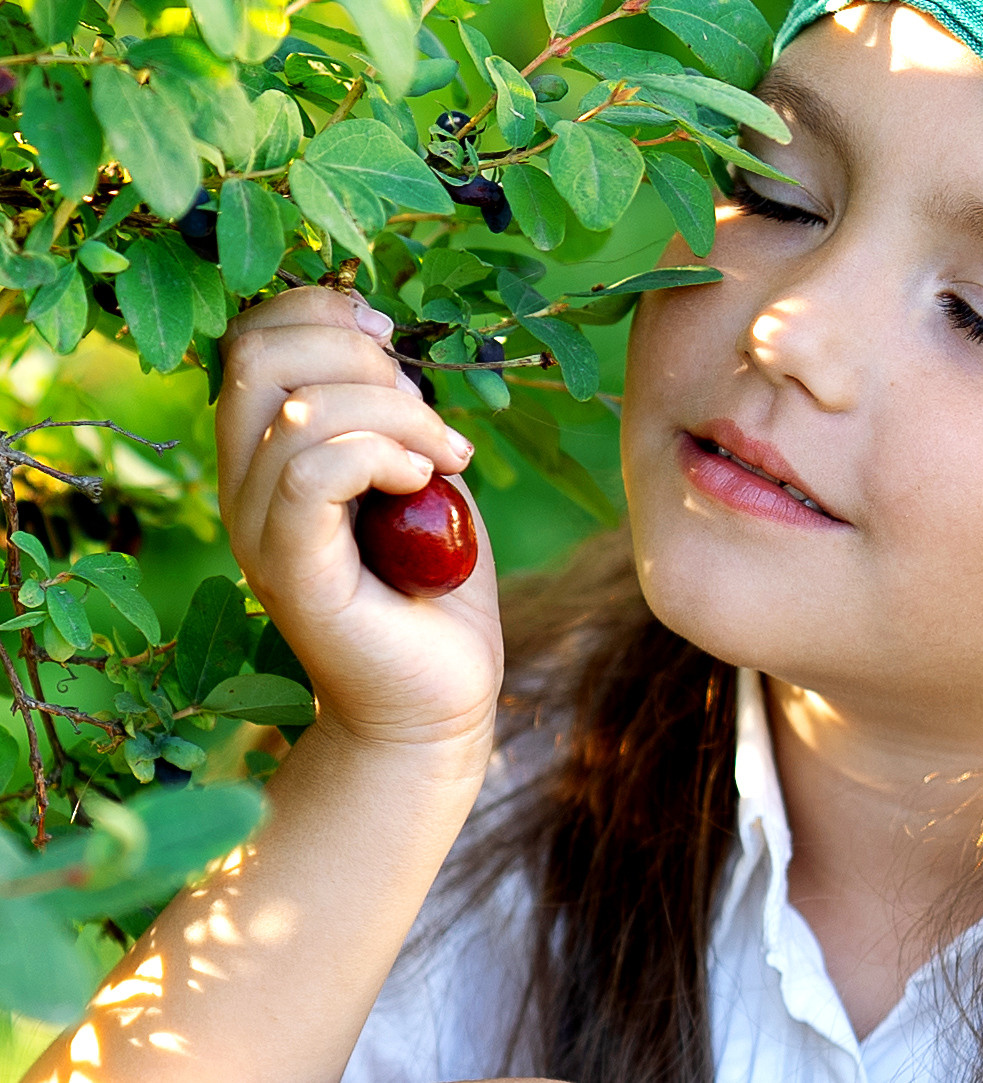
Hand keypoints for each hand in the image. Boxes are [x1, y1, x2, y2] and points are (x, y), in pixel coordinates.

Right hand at [216, 287, 502, 749]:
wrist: (437, 697)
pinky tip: (422, 484)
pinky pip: (310, 473)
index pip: (251, 338)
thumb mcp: (418, 469)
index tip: (397, 341)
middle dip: (362, 354)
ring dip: (396, 413)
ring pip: (296, 411)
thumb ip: (388, 404)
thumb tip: (377, 328)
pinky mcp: (291, 572)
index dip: (322, 311)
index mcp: (265, 452)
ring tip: (444, 460)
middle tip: (429, 417)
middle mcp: (243, 485)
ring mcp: (258, 529)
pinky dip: (380, 456)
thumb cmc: (434, 583)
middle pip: (258, 355)